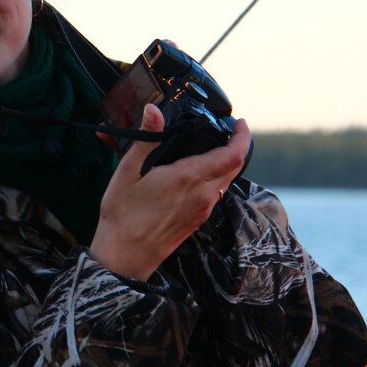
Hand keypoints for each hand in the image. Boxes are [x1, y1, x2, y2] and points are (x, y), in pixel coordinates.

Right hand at [89, 104, 249, 280]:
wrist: (124, 255)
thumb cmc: (123, 214)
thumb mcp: (128, 170)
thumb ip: (146, 138)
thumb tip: (154, 110)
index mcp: (189, 178)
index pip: (233, 156)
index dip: (243, 137)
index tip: (241, 123)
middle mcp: (203, 195)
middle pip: (234, 167)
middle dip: (235, 147)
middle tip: (225, 130)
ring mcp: (202, 210)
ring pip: (224, 181)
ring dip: (224, 163)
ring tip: (207, 148)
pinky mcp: (196, 220)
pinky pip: (213, 194)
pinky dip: (212, 178)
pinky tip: (191, 174)